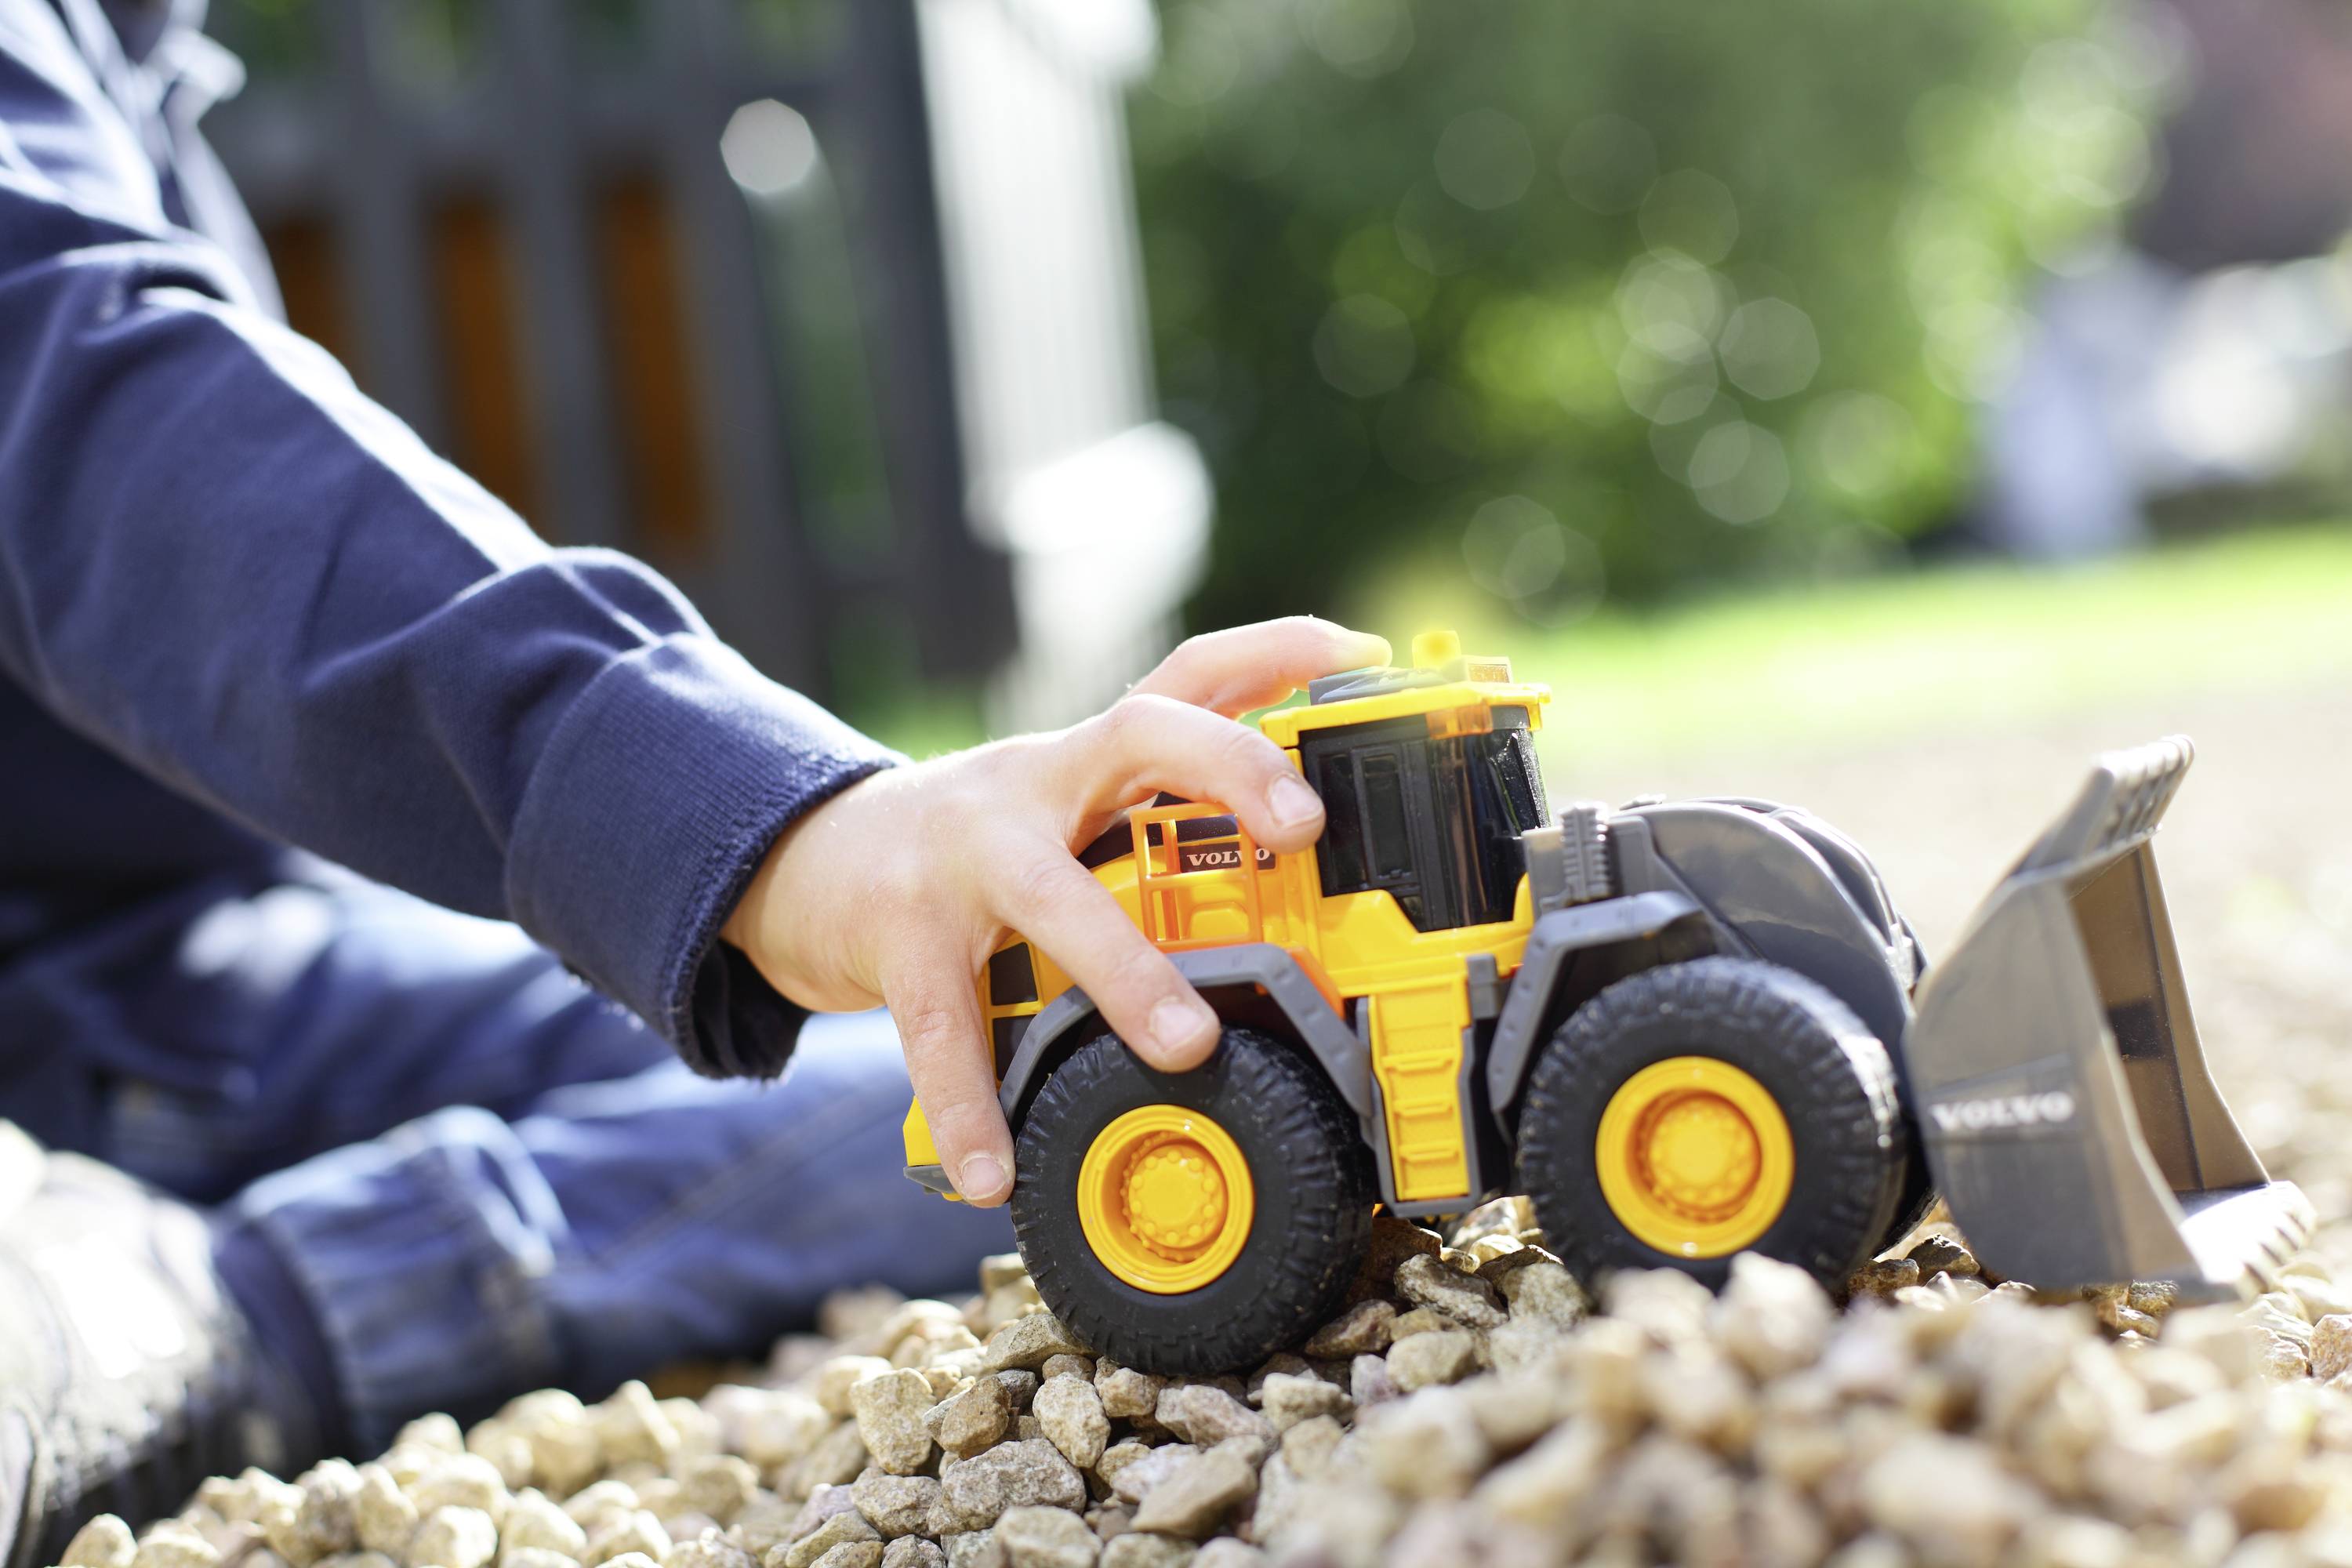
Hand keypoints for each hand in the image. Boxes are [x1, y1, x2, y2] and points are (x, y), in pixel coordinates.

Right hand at [722, 617, 1389, 1205]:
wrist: (805, 862)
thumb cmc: (966, 851)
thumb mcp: (1063, 815)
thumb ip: (1154, 829)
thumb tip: (1288, 870)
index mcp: (1086, 760)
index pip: (1188, 675)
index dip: (1273, 651)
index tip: (1360, 656)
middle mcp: (1032, 784)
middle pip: (1138, 734)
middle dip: (1227, 766)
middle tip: (1303, 825)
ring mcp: (961, 853)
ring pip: (1052, 894)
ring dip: (1125, 969)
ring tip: (1188, 1046)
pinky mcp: (898, 932)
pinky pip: (940, 1025)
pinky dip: (967, 1105)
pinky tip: (994, 1171)